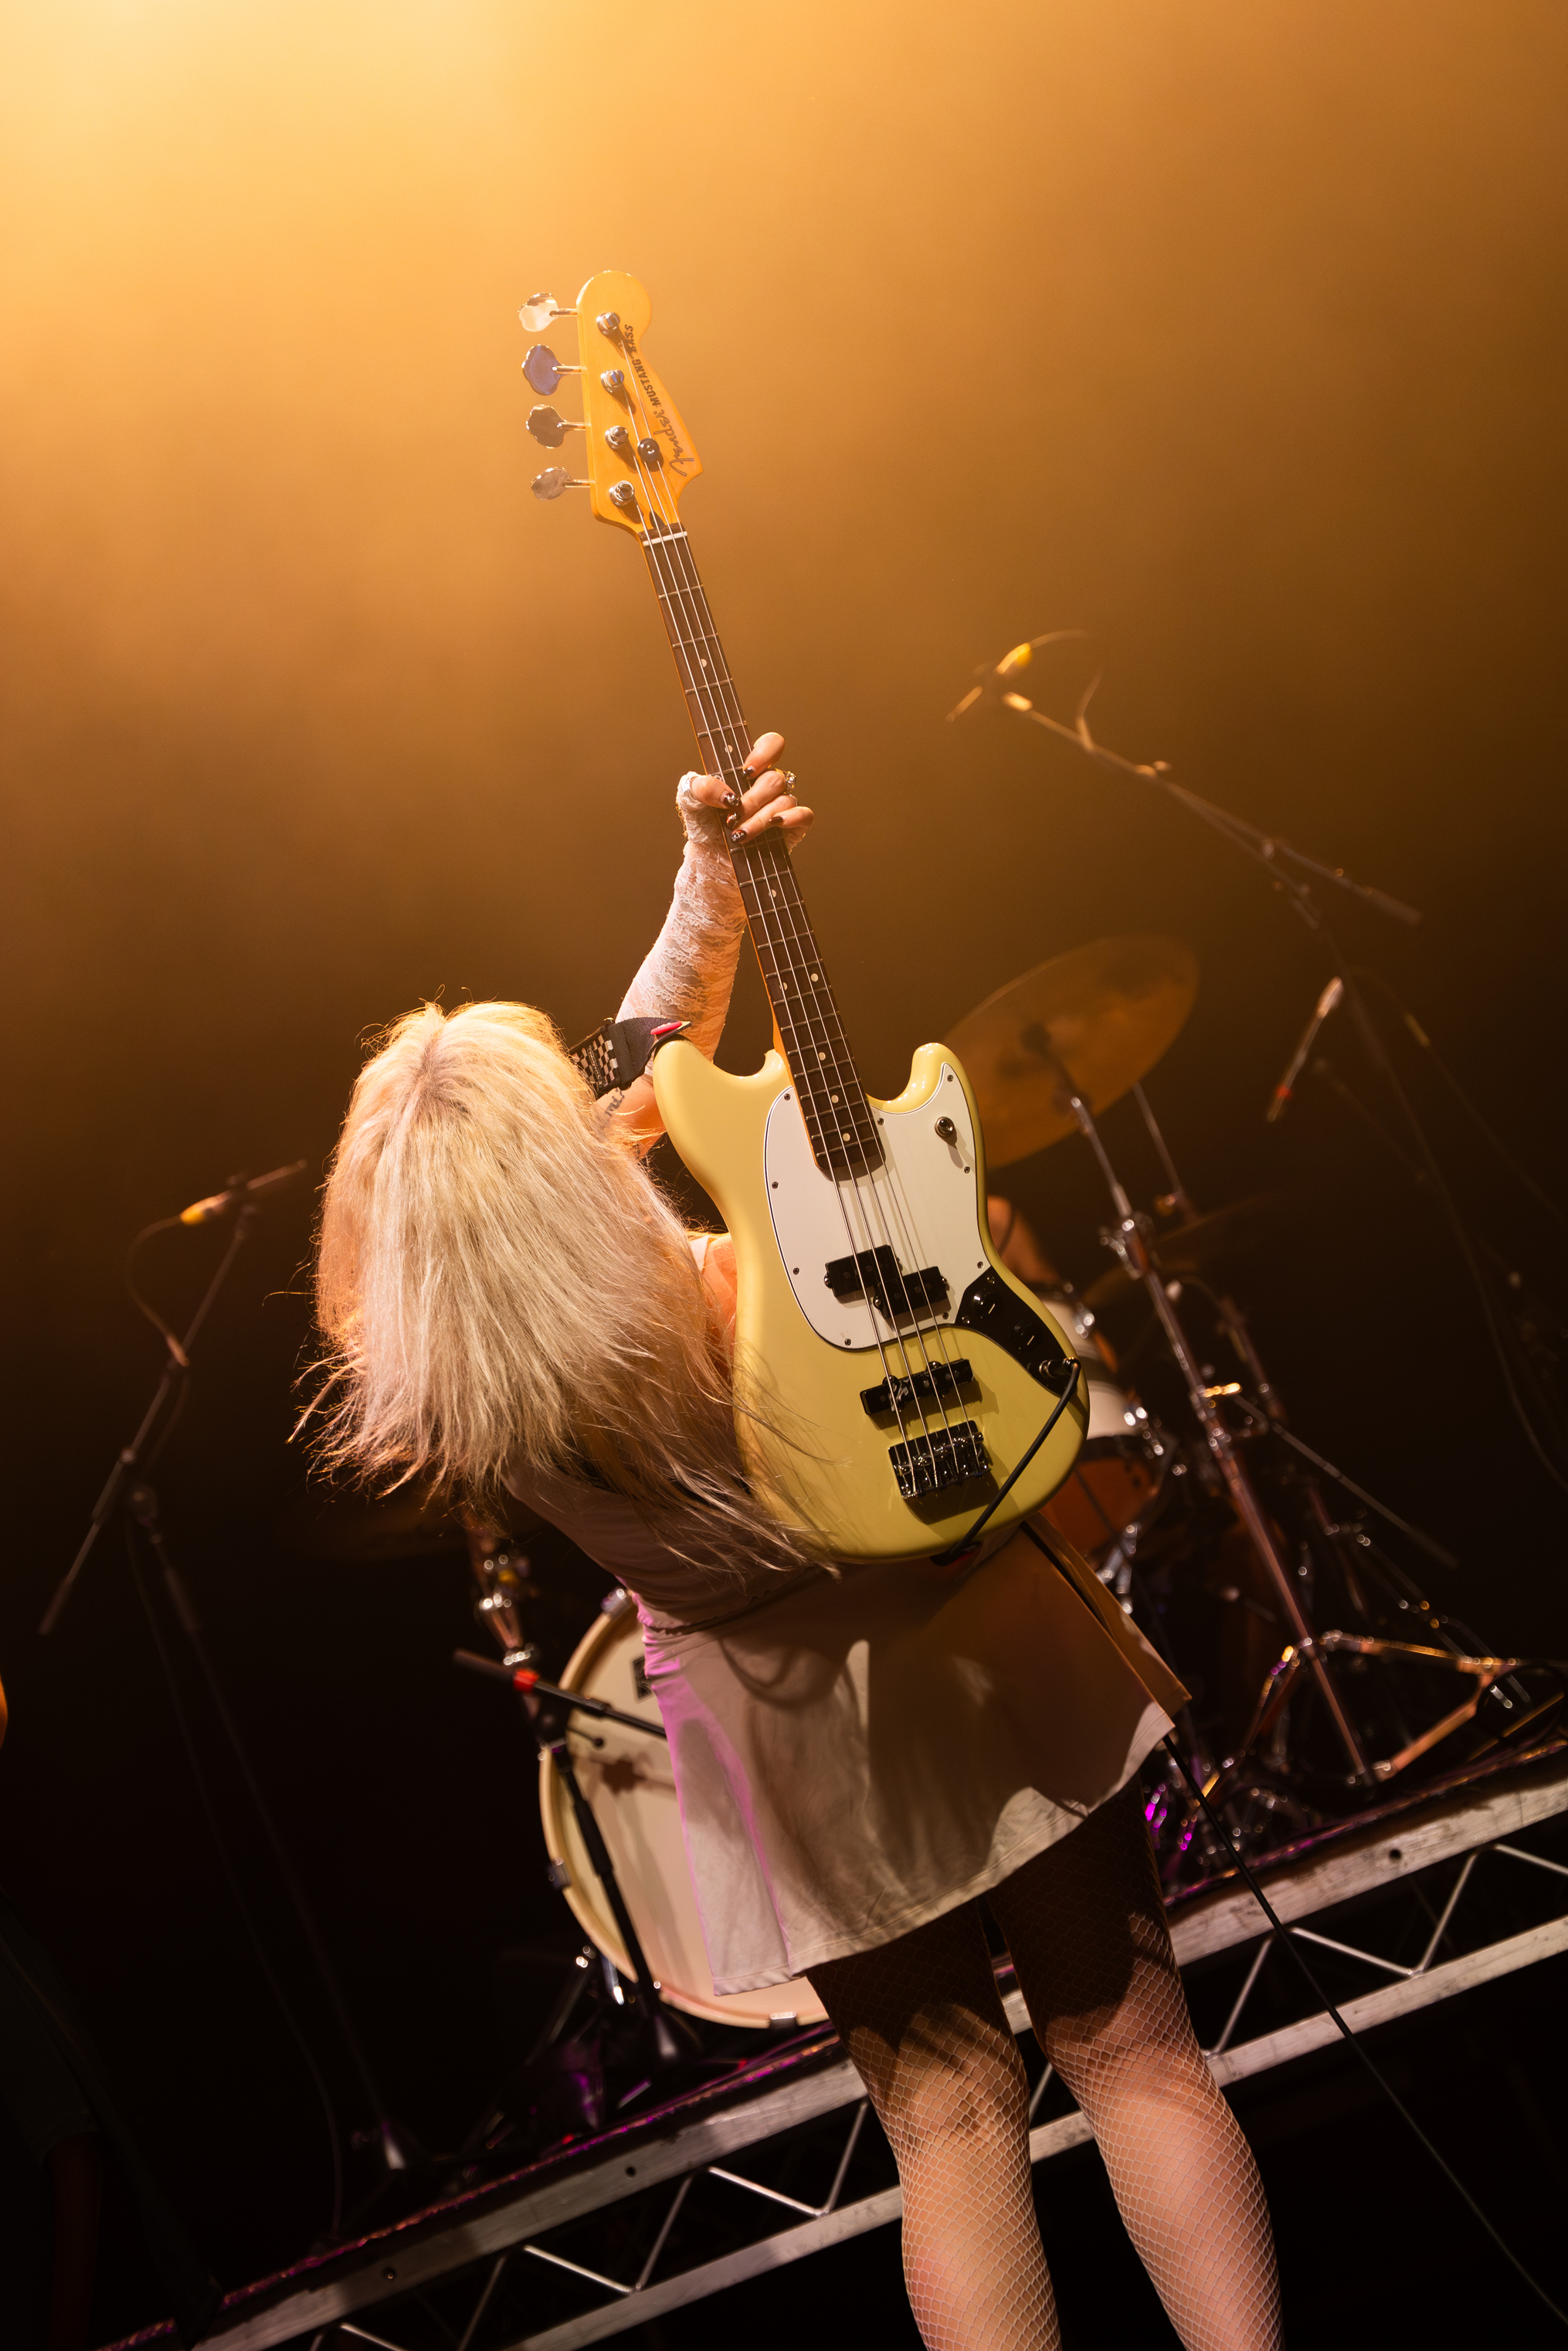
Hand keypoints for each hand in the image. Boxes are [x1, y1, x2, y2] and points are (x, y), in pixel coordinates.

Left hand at [679, 731, 814, 851]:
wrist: (711, 860)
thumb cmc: (705, 826)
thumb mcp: (690, 801)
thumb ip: (700, 786)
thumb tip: (726, 793)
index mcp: (749, 771)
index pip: (771, 746)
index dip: (765, 752)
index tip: (746, 772)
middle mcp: (769, 786)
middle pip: (774, 779)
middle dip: (752, 800)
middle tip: (733, 817)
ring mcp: (783, 806)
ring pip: (784, 800)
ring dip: (760, 819)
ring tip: (740, 834)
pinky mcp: (793, 827)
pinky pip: (805, 814)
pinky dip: (791, 817)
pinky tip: (775, 824)